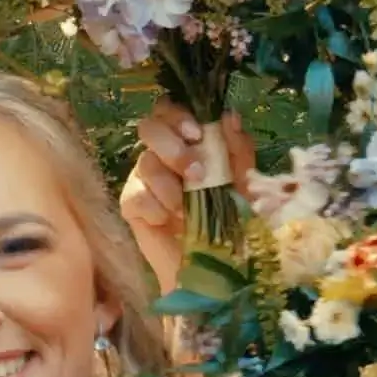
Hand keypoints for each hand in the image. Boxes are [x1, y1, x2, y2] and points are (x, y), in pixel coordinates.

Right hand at [121, 102, 256, 283]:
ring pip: (144, 162)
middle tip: (195, 174)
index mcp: (188, 141)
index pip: (171, 109)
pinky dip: (154, 207)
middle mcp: (162, 154)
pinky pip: (135, 194)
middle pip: (149, 127)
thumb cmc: (231, 222)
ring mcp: (144, 178)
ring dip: (169, 186)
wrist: (213, 267)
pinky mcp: (132, 205)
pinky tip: (167, 222)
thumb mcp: (245, 184)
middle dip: (172, 148)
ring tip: (186, 210)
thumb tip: (229, 116)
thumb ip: (238, 151)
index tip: (197, 135)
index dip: (178, 115)